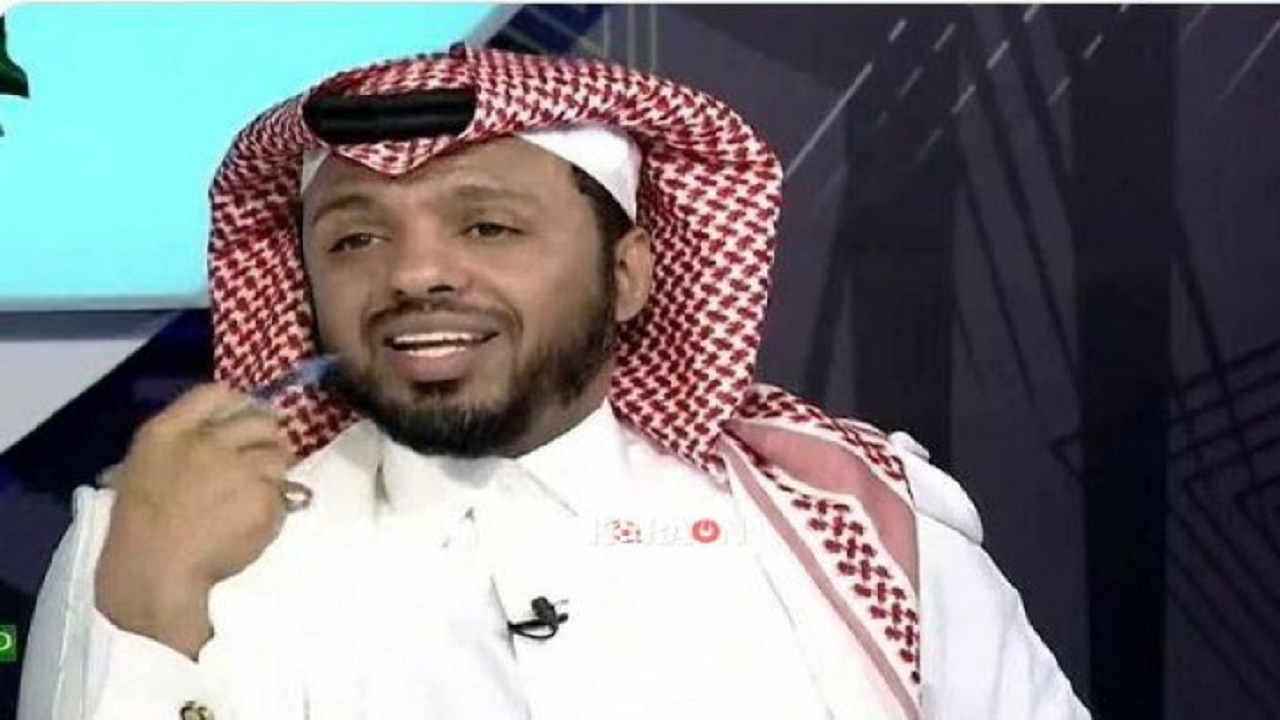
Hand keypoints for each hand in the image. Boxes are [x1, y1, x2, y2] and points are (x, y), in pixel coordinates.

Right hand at [94, 383, 304, 656]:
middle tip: (263, 457)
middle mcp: (208, 442)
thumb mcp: (142, 468)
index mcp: (169, 432)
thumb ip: (178, 442)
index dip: (237, 402)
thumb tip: (217, 431)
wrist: (154, 572)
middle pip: (261, 419)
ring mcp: (240, 469)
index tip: (243, 416)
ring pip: (279, 457)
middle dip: (268, 436)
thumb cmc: (139, 526)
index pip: (214, 392)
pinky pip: (282, 495)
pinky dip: (273, 509)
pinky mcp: (263, 498)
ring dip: (274, 473)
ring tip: (255, 495)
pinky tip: (251, 523)